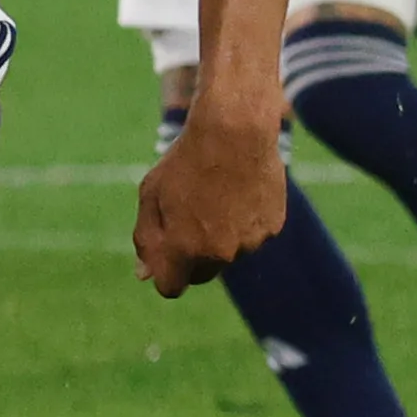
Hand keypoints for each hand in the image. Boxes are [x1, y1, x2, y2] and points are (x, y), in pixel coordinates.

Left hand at [134, 108, 285, 297]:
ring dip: (222, 236)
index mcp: (184, 249)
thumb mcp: (152, 195)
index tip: (167, 252)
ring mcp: (250, 242)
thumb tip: (144, 276)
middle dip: (193, 255)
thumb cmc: (186, 160)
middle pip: (202, 274)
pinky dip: (246, 220)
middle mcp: (220, 254)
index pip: (171, 287)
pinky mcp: (272, 227)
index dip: (165, 271)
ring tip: (219, 194)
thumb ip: (146, 240)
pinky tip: (241, 190)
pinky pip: (254, 234)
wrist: (236, 129)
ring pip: (231, 252)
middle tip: (192, 216)